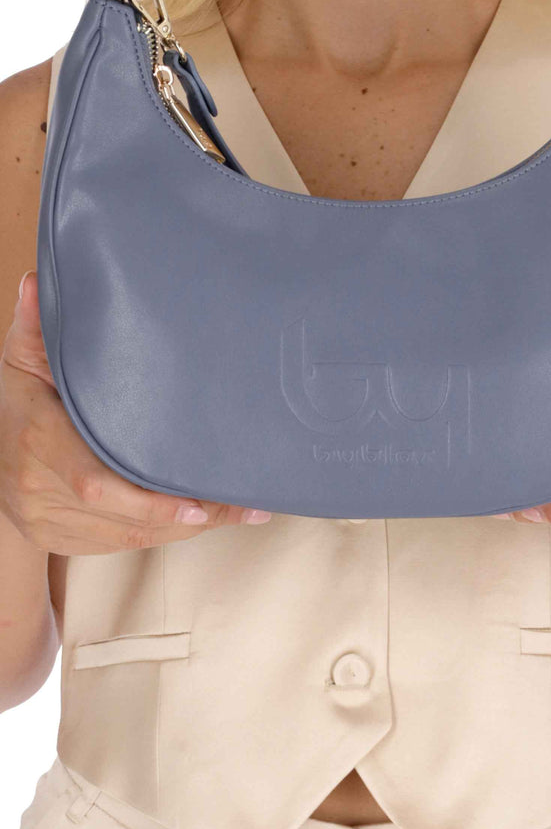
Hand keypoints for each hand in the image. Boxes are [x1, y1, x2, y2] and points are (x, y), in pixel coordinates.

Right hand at [0, 271, 271, 554]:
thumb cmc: (14, 398)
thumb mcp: (23, 357)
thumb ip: (38, 325)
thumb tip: (38, 284)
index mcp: (40, 442)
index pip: (96, 484)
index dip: (150, 502)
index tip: (198, 505)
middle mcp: (40, 491)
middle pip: (128, 518)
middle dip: (193, 515)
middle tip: (249, 505)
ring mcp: (48, 522)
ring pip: (132, 537)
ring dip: (187, 527)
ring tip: (241, 511)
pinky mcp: (60, 541)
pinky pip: (123, 544)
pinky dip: (164, 532)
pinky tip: (203, 518)